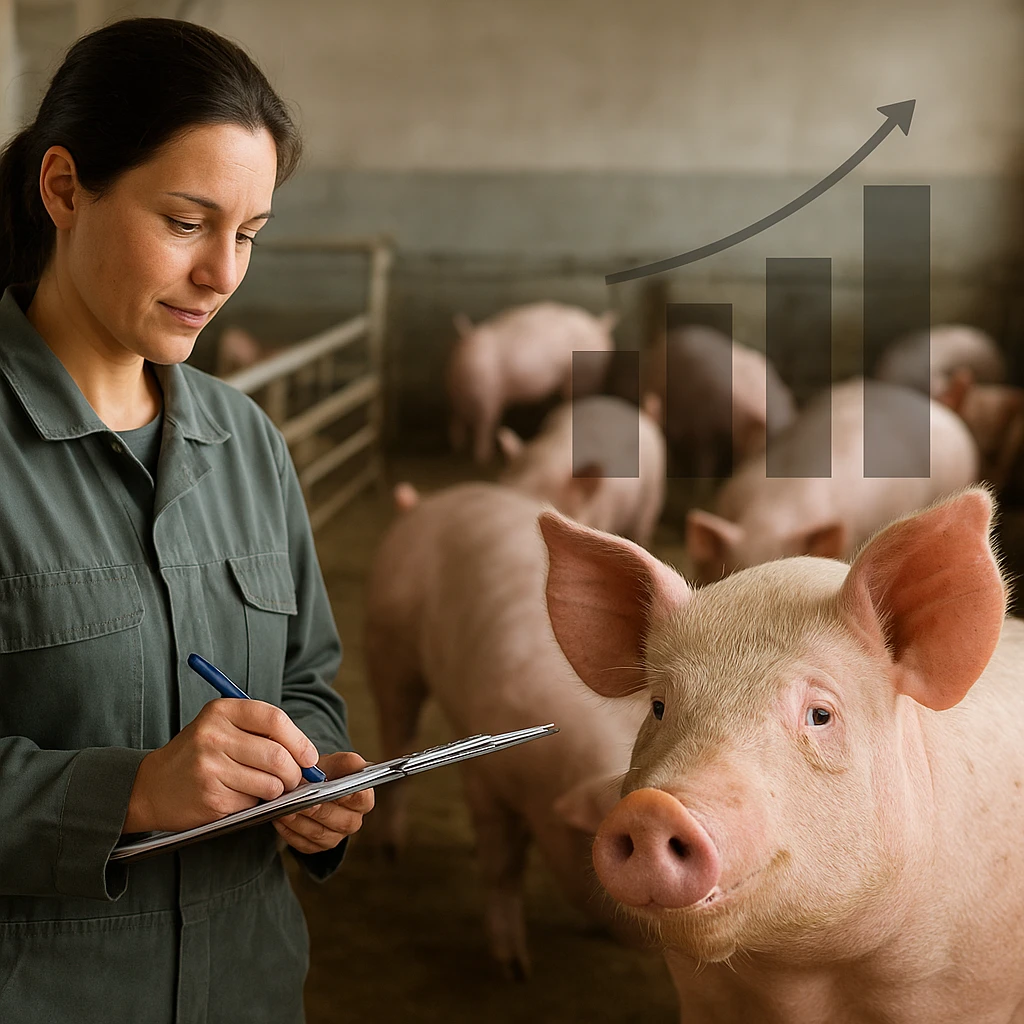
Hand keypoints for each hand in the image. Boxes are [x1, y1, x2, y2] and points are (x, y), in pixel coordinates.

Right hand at [124, 699, 320, 833]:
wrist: (153, 786)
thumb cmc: (199, 754)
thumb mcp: (222, 726)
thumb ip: (261, 731)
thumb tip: (307, 754)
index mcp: (220, 711)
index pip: (274, 719)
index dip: (299, 740)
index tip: (309, 756)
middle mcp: (213, 736)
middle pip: (277, 755)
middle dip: (295, 772)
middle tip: (294, 779)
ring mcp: (210, 769)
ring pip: (270, 783)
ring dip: (277, 790)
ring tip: (266, 787)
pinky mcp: (211, 799)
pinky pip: (252, 803)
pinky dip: (255, 804)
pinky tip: (240, 797)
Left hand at [273, 751, 374, 854]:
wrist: (309, 788)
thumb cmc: (325, 775)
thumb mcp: (336, 762)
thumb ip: (347, 762)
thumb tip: (356, 765)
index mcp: (363, 800)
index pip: (361, 799)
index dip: (348, 794)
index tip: (333, 788)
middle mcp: (352, 822)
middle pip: (340, 820)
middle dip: (318, 809)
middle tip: (301, 799)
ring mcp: (334, 837)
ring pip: (318, 833)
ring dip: (300, 820)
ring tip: (285, 807)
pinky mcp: (315, 847)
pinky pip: (302, 842)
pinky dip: (289, 830)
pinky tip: (280, 817)